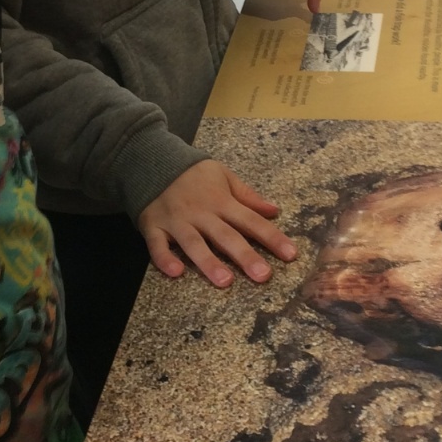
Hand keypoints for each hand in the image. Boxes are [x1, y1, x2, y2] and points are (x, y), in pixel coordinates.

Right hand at [138, 160, 297, 287]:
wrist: (151, 160)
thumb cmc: (193, 174)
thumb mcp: (224, 176)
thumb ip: (247, 196)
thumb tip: (274, 210)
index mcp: (221, 200)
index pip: (251, 221)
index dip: (272, 237)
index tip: (290, 254)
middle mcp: (201, 213)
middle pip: (226, 236)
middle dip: (245, 256)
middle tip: (263, 275)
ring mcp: (176, 221)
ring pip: (194, 244)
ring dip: (209, 262)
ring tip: (225, 281)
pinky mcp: (153, 227)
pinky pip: (157, 245)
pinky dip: (164, 259)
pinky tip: (175, 273)